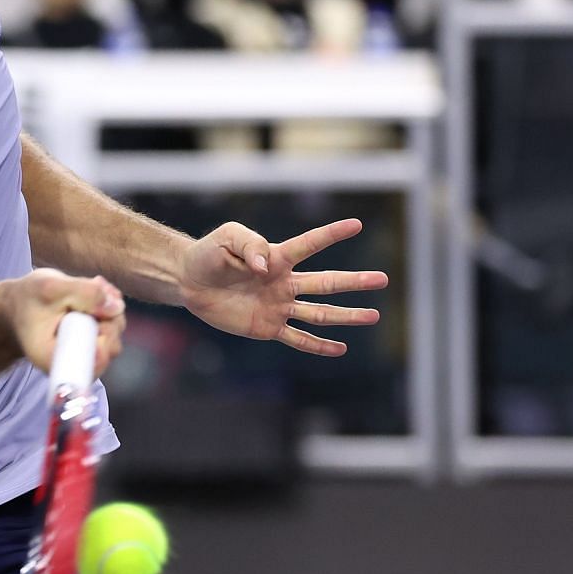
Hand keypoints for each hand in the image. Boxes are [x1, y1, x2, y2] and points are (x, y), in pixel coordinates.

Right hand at [2, 268, 126, 376]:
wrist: (18, 304)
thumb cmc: (26, 299)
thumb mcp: (50, 288)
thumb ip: (84, 293)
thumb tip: (116, 307)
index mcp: (55, 360)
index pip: (94, 362)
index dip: (105, 337)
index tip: (97, 315)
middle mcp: (72, 364)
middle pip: (110, 346)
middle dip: (108, 313)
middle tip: (94, 288)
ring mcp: (84, 354)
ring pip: (115, 333)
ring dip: (109, 306)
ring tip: (88, 287)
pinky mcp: (91, 342)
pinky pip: (112, 325)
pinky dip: (108, 305)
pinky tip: (91, 293)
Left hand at [177, 218, 387, 357]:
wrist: (190, 282)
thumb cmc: (210, 254)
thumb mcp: (227, 238)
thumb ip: (250, 245)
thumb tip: (265, 267)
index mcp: (277, 258)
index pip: (310, 244)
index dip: (331, 234)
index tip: (356, 224)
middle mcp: (284, 282)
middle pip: (326, 283)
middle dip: (354, 282)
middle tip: (382, 279)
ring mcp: (278, 306)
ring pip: (319, 312)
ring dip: (346, 316)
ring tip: (372, 316)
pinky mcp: (267, 326)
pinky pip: (297, 337)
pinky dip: (318, 345)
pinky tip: (340, 349)